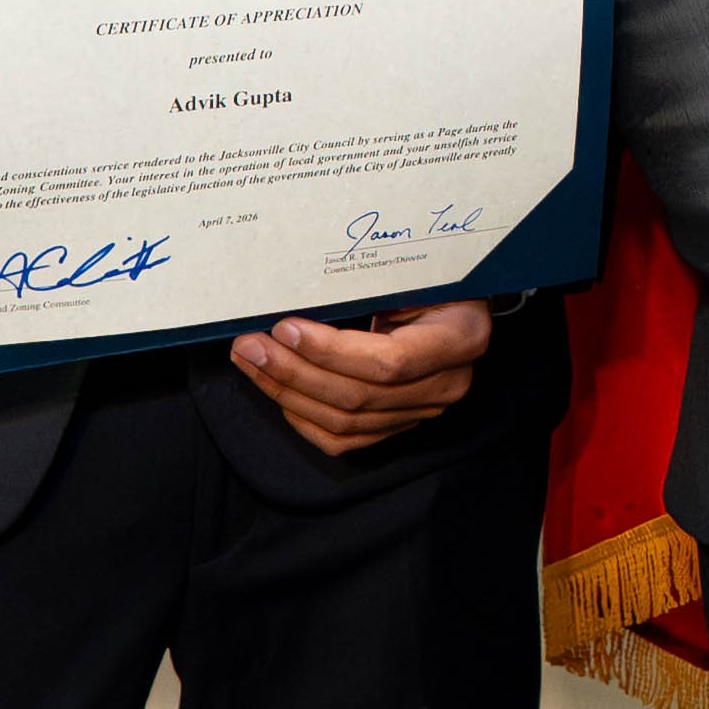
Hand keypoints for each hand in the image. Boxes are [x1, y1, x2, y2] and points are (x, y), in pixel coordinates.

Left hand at [234, 296, 494, 455]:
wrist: (457, 302)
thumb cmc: (432, 276)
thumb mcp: (414, 269)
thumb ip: (371, 286)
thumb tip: (299, 292)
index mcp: (460, 338)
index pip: (389, 362)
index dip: (330, 351)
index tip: (284, 329)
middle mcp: (447, 383)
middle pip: (358, 395)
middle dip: (293, 371)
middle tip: (249, 345)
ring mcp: (423, 411)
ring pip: (345, 421)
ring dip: (288, 392)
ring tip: (250, 362)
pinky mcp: (400, 425)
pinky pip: (345, 439)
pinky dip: (304, 419)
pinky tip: (277, 391)